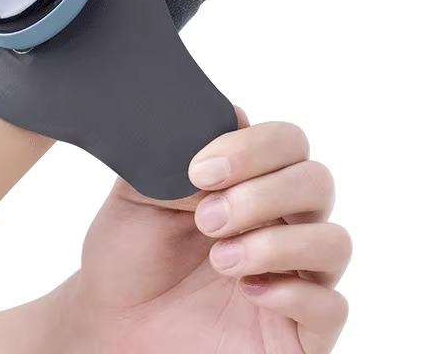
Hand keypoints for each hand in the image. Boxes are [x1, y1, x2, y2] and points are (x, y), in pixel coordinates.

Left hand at [55, 114, 350, 353]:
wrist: (110, 325)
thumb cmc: (128, 257)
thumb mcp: (139, 194)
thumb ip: (179, 151)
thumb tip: (233, 113)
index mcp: (249, 182)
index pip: (286, 142)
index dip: (253, 148)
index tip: (201, 169)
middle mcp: (280, 222)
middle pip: (317, 182)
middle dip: (263, 194)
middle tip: (206, 218)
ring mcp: (294, 276)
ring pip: (333, 241)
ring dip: (275, 243)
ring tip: (220, 258)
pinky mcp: (300, 331)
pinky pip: (331, 306)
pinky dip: (292, 293)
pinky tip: (248, 291)